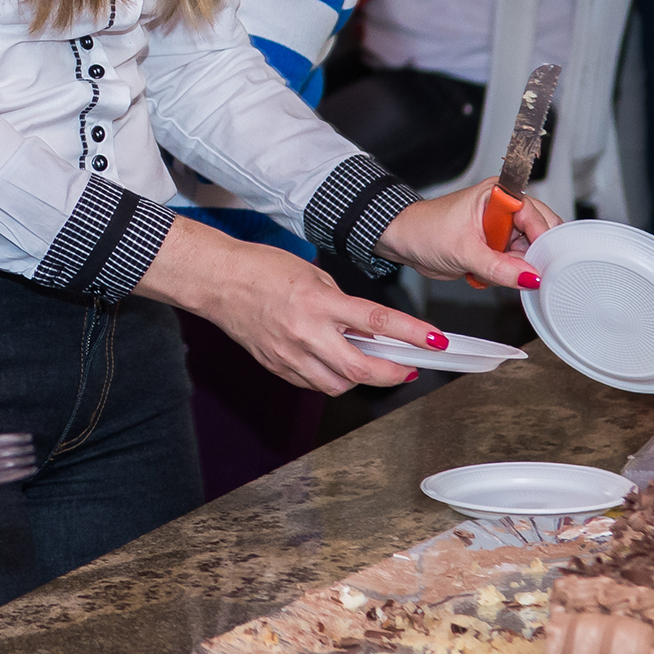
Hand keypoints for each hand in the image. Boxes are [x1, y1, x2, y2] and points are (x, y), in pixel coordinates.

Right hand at [192, 245, 447, 395]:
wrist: (217, 280)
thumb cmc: (261, 269)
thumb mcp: (314, 276)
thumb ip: (343, 304)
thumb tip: (368, 328)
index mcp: (318, 302)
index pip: (377, 323)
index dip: (412, 334)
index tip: (435, 341)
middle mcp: (305, 332)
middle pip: (361, 368)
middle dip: (392, 374)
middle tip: (407, 369)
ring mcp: (289, 354)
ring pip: (338, 385)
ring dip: (359, 378)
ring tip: (366, 365)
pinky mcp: (276, 366)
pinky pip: (312, 383)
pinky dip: (329, 377)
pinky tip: (332, 363)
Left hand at [376, 180, 561, 286]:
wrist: (404, 241)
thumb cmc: (424, 229)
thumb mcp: (463, 251)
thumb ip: (498, 267)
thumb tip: (529, 276)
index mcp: (498, 193)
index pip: (536, 214)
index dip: (542, 238)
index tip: (544, 261)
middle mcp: (505, 207)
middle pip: (540, 234)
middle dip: (528, 256)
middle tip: (514, 270)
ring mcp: (503, 228)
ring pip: (529, 253)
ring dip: (514, 268)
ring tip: (485, 268)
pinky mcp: (498, 246)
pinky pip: (516, 264)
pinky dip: (505, 273)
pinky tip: (482, 272)